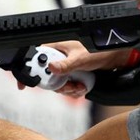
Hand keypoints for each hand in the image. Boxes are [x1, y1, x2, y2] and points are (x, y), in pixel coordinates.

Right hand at [16, 41, 130, 97]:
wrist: (116, 59)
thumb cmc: (100, 51)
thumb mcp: (81, 58)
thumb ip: (66, 64)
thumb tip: (51, 67)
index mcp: (56, 48)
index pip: (35, 58)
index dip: (27, 71)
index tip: (23, 85)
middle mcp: (59, 58)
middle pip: (46, 77)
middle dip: (57, 85)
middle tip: (67, 85)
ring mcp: (65, 68)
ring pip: (57, 85)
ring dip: (68, 89)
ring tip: (79, 85)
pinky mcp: (73, 75)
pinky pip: (67, 88)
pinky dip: (75, 90)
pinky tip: (83, 86)